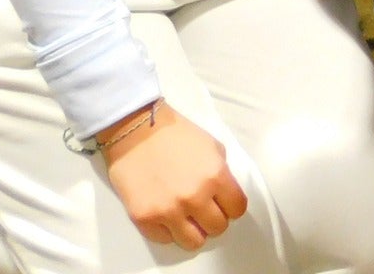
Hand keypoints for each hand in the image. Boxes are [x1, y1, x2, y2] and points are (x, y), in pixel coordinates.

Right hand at [100, 103, 247, 251]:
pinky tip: (166, 214)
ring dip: (193, 230)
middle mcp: (194, 197)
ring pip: (194, 242)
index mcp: (216, 176)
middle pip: (218, 227)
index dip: (232, 206)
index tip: (224, 203)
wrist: (136, 132)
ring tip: (187, 217)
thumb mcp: (212, 146)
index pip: (237, 208)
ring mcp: (168, 211)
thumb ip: (222, 172)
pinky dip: (168, 230)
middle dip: (214, 218)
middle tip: (204, 209)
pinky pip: (166, 239)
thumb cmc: (176, 134)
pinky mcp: (145, 219)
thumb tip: (225, 194)